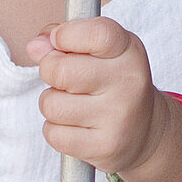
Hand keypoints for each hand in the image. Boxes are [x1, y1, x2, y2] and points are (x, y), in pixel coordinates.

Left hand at [27, 17, 165, 173]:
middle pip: (61, 70)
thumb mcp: (102, 50)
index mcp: (129, 52)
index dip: (66, 34)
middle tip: (61, 75)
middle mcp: (128, 84)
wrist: (145, 131)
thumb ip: (67, 37)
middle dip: (49, 70)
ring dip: (52, 102)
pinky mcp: (104, 147)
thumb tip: (36, 46)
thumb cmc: (114, 82)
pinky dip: (55, 129)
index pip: (97, 34)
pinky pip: (53, 134)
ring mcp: (117, 118)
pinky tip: (75, 124)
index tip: (58, 39)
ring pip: (52, 104)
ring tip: (72, 102)